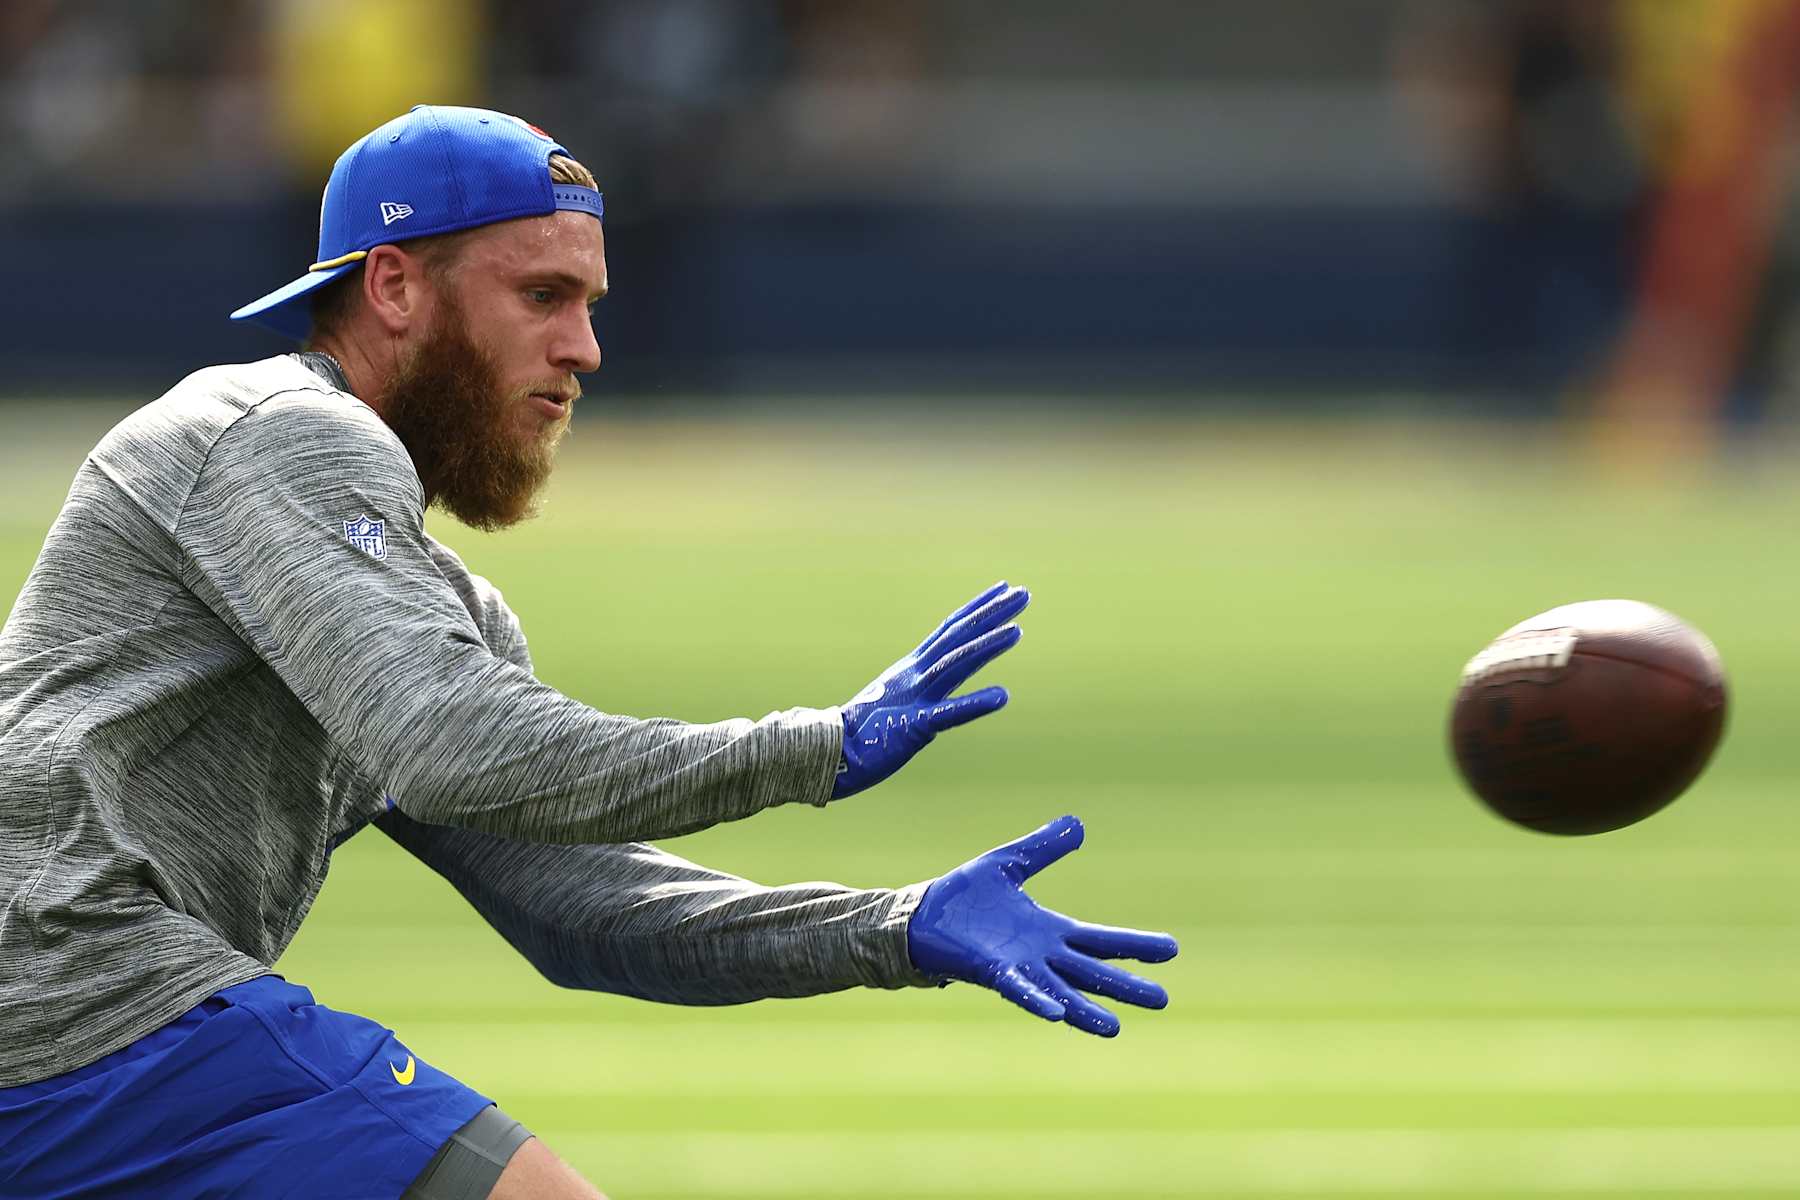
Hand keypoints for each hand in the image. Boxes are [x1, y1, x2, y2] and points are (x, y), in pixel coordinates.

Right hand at [832, 581, 1027, 799]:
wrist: (830, 751)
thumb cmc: (862, 731)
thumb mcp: (895, 699)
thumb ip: (918, 688)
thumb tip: (937, 683)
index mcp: (911, 667)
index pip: (950, 630)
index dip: (978, 608)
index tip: (1003, 589)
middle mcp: (915, 674)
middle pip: (959, 637)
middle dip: (993, 614)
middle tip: (1023, 594)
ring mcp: (915, 697)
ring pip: (956, 664)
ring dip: (988, 646)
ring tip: (1017, 630)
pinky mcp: (914, 726)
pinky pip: (949, 713)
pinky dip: (976, 703)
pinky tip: (1002, 696)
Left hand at [907, 815, 1177, 1036]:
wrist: (920, 914)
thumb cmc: (962, 897)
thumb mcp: (1009, 863)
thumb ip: (1042, 848)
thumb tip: (1078, 824)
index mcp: (1049, 931)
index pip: (1100, 939)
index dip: (1134, 945)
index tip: (1171, 949)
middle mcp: (1040, 956)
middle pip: (1092, 972)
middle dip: (1125, 986)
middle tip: (1162, 1000)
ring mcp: (1018, 968)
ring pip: (1062, 992)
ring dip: (1087, 1010)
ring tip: (1115, 1028)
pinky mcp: (991, 972)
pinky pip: (1020, 990)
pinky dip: (1039, 1001)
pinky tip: (1058, 1014)